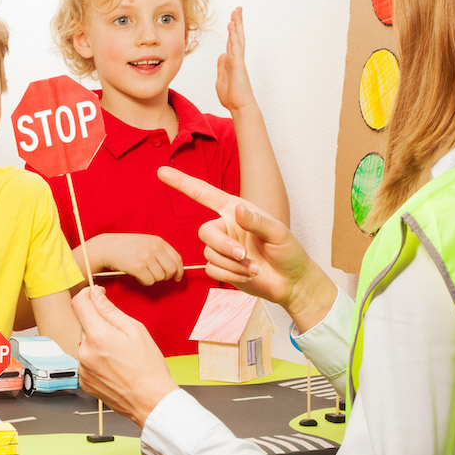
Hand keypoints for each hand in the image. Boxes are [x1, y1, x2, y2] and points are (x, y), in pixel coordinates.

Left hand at [73, 286, 177, 427]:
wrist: (151, 401)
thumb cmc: (148, 367)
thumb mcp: (135, 330)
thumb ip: (110, 310)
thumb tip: (95, 295)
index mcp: (97, 336)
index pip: (79, 303)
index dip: (87, 294)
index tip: (97, 294)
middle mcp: (84, 352)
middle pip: (84, 324)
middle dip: (99, 322)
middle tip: (121, 334)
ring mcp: (82, 368)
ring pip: (86, 342)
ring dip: (98, 341)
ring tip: (120, 355)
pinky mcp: (84, 381)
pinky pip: (86, 360)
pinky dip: (97, 358)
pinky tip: (115, 366)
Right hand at [93, 233, 183, 284]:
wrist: (108, 247)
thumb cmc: (127, 246)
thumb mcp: (146, 242)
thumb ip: (160, 251)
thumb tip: (175, 269)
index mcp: (158, 241)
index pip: (177, 259)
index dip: (179, 271)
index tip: (177, 277)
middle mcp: (154, 248)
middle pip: (171, 270)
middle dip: (166, 277)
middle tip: (158, 277)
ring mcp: (146, 257)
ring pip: (160, 277)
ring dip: (153, 279)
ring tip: (144, 273)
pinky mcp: (138, 267)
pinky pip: (149, 282)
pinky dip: (144, 282)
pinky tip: (138, 275)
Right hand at [157, 166, 335, 326]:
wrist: (291, 283)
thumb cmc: (289, 252)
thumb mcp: (278, 232)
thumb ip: (257, 220)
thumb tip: (238, 210)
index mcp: (236, 211)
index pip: (204, 194)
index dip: (182, 183)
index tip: (162, 172)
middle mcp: (226, 227)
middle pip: (204, 232)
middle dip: (222, 246)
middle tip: (244, 256)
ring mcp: (223, 248)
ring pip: (209, 253)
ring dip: (232, 264)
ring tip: (254, 268)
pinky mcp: (222, 267)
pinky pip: (212, 269)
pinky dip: (231, 274)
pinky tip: (249, 275)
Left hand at [215, 7, 256, 112]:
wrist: (240, 107)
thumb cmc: (232, 97)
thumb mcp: (221, 79)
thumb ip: (222, 67)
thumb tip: (223, 55)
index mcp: (232, 62)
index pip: (232, 42)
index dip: (232, 31)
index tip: (232, 20)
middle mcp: (236, 59)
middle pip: (237, 37)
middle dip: (237, 23)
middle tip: (237, 9)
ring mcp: (238, 61)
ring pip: (237, 39)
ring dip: (236, 25)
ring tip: (235, 12)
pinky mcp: (238, 65)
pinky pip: (236, 47)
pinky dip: (234, 36)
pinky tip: (232, 26)